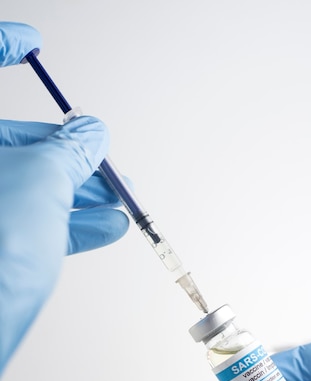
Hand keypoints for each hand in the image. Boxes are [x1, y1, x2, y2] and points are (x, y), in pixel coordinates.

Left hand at [0, 22, 128, 372]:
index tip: (32, 44)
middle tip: (102, 157)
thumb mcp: (42, 179)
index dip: (5, 49)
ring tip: (120, 199)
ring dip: (79, 190)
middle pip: (15, 142)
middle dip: (67, 148)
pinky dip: (71, 223)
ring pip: (28, 186)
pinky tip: (107, 226)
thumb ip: (71, 149)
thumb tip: (91, 133)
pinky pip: (32, 223)